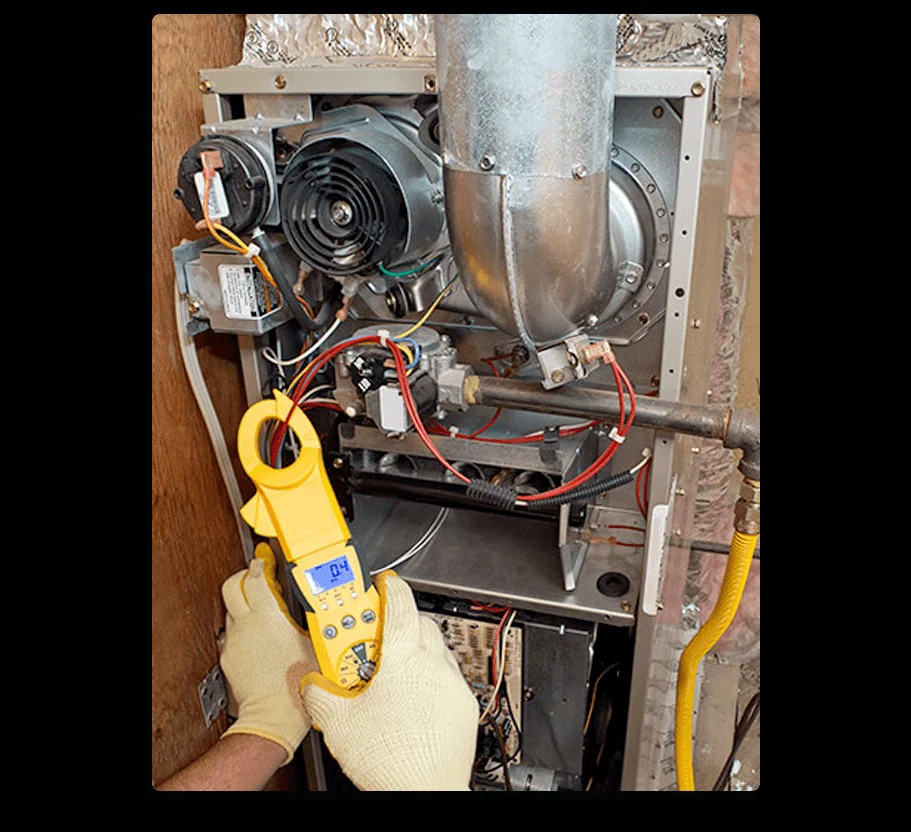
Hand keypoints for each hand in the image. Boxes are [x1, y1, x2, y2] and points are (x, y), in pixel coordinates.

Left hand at [219, 543, 317, 764]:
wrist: (273, 716)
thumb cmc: (296, 685)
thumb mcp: (317, 644)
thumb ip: (315, 620)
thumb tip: (324, 607)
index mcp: (266, 616)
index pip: (256, 576)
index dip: (261, 563)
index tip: (266, 559)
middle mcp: (245, 625)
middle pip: (232, 585)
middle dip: (244, 576)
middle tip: (258, 575)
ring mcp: (234, 642)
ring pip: (231, 609)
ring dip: (244, 602)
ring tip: (263, 607)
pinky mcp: (229, 658)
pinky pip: (232, 633)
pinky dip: (243, 627)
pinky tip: (259, 635)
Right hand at [300, 572, 478, 789]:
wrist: (426, 792)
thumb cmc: (390, 760)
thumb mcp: (338, 724)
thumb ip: (320, 694)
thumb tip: (311, 683)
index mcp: (403, 658)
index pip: (400, 604)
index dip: (390, 587)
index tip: (384, 583)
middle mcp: (434, 665)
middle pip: (420, 623)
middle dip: (400, 622)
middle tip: (375, 636)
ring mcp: (453, 685)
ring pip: (438, 650)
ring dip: (417, 651)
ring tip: (391, 671)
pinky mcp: (464, 706)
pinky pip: (449, 678)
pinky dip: (431, 677)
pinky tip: (413, 697)